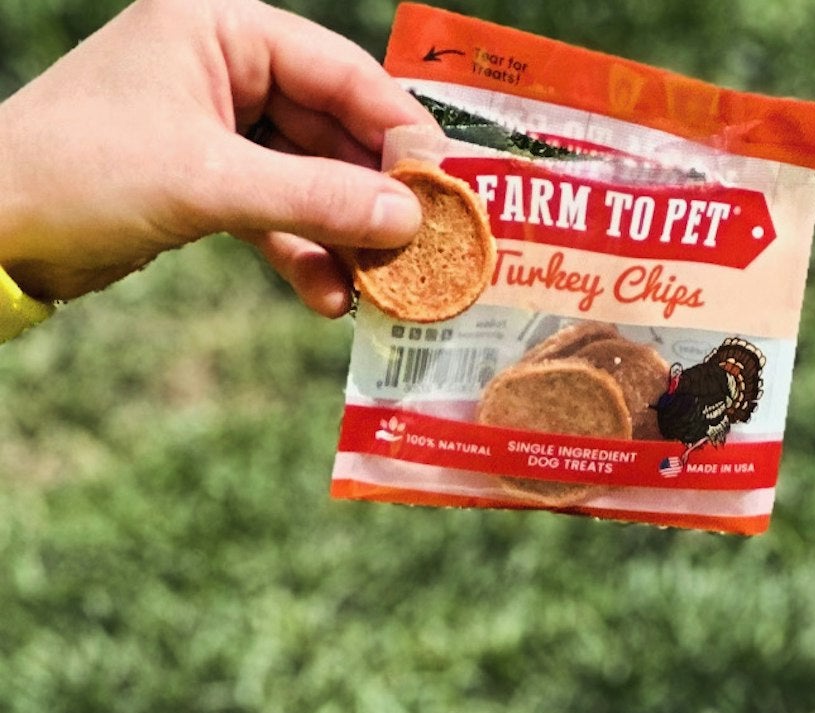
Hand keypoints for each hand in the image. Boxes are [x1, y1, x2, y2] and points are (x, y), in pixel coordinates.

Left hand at [0, 0, 425, 313]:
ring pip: (314, 180)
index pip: (340, 72)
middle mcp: (224, 67)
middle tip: (430, 250)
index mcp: (219, 28)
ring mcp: (218, 127)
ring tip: (386, 288)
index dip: (400, 133)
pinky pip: (284, 215)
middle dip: (379, 196)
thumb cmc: (82, 172)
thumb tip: (409, 219)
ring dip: (350, 238)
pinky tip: (333, 300)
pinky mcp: (209, 182)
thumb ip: (316, 199)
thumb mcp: (208, 183)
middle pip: (335, 129)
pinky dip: (310, 255)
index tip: (449, 192)